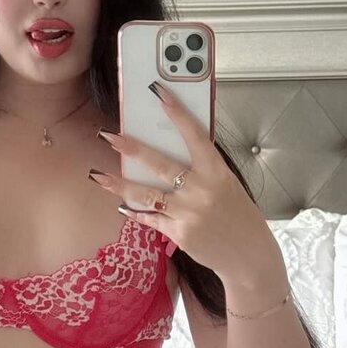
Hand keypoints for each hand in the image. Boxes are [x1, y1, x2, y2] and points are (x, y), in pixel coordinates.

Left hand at [90, 81, 272, 280]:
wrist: (249, 255)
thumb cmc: (238, 216)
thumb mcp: (227, 185)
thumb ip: (203, 170)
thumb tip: (173, 153)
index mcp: (217, 171)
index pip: (194, 135)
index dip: (176, 113)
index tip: (158, 92)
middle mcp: (201, 189)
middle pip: (159, 163)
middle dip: (130, 148)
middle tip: (107, 136)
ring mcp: (188, 212)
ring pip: (145, 194)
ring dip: (118, 184)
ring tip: (97, 176)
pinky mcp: (179, 232)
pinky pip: (150, 218)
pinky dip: (135, 212)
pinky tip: (122, 207)